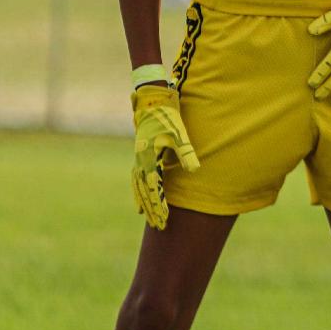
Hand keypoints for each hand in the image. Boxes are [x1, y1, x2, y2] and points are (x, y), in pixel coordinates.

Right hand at [131, 83, 199, 229]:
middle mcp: (140, 161)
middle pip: (145, 191)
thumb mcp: (179, 133)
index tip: (164, 220)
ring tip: (147, 218)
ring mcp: (138, 159)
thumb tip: (194, 170)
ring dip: (144, 203)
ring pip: (139, 187)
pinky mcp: (140, 155)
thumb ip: (185, 152)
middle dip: (152, 209)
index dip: (159, 205)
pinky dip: (138, 192)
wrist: (153, 102)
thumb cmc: (168, 117)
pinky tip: (139, 201)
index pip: (154, 188)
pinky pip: (136, 179)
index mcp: (149, 158)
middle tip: (159, 227)